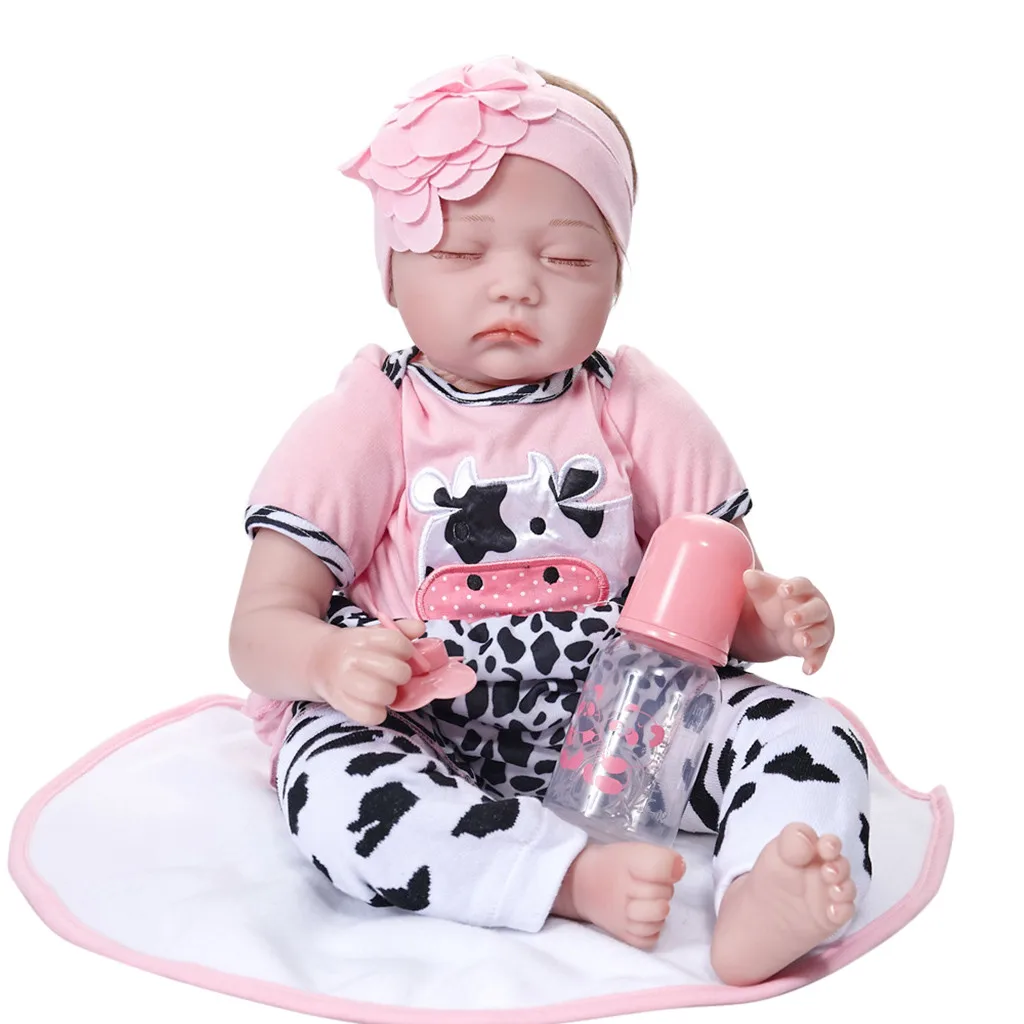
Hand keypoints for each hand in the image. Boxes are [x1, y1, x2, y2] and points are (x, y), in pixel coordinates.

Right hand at [309, 618, 426, 724]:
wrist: (318, 661)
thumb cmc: (355, 649)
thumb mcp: (374, 634)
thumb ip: (400, 631)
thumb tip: (420, 628)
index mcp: (363, 637)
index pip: (398, 643)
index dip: (407, 651)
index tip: (402, 655)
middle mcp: (352, 658)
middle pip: (396, 670)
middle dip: (402, 675)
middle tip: (395, 676)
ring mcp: (344, 681)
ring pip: (383, 693)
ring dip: (391, 694)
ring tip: (385, 690)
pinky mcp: (340, 703)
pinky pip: (370, 715)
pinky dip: (377, 713)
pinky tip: (374, 704)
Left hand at [742, 570, 833, 674]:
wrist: (778, 624)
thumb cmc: (774, 600)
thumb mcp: (763, 591)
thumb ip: (756, 583)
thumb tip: (747, 575)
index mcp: (804, 589)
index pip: (803, 584)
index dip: (794, 587)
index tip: (782, 590)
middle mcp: (816, 608)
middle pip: (816, 609)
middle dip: (805, 614)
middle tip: (789, 619)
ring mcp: (820, 628)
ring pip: (821, 633)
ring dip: (812, 637)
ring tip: (800, 641)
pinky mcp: (818, 648)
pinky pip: (819, 655)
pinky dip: (815, 662)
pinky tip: (807, 670)